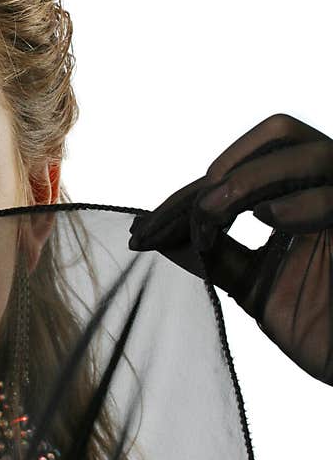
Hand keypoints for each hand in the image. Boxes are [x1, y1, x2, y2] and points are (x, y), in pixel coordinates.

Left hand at [128, 113, 332, 384]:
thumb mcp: (250, 283)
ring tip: (216, 213)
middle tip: (194, 213)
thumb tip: (156, 233)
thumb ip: (211, 253)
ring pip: (308, 151)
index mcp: (302, 197)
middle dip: (225, 170)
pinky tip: (270, 221)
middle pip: (280, 133)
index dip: (188, 196)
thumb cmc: (319, 326)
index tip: (144, 232)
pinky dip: (298, 204)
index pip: (240, 171)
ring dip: (250, 179)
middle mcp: (328, 190)